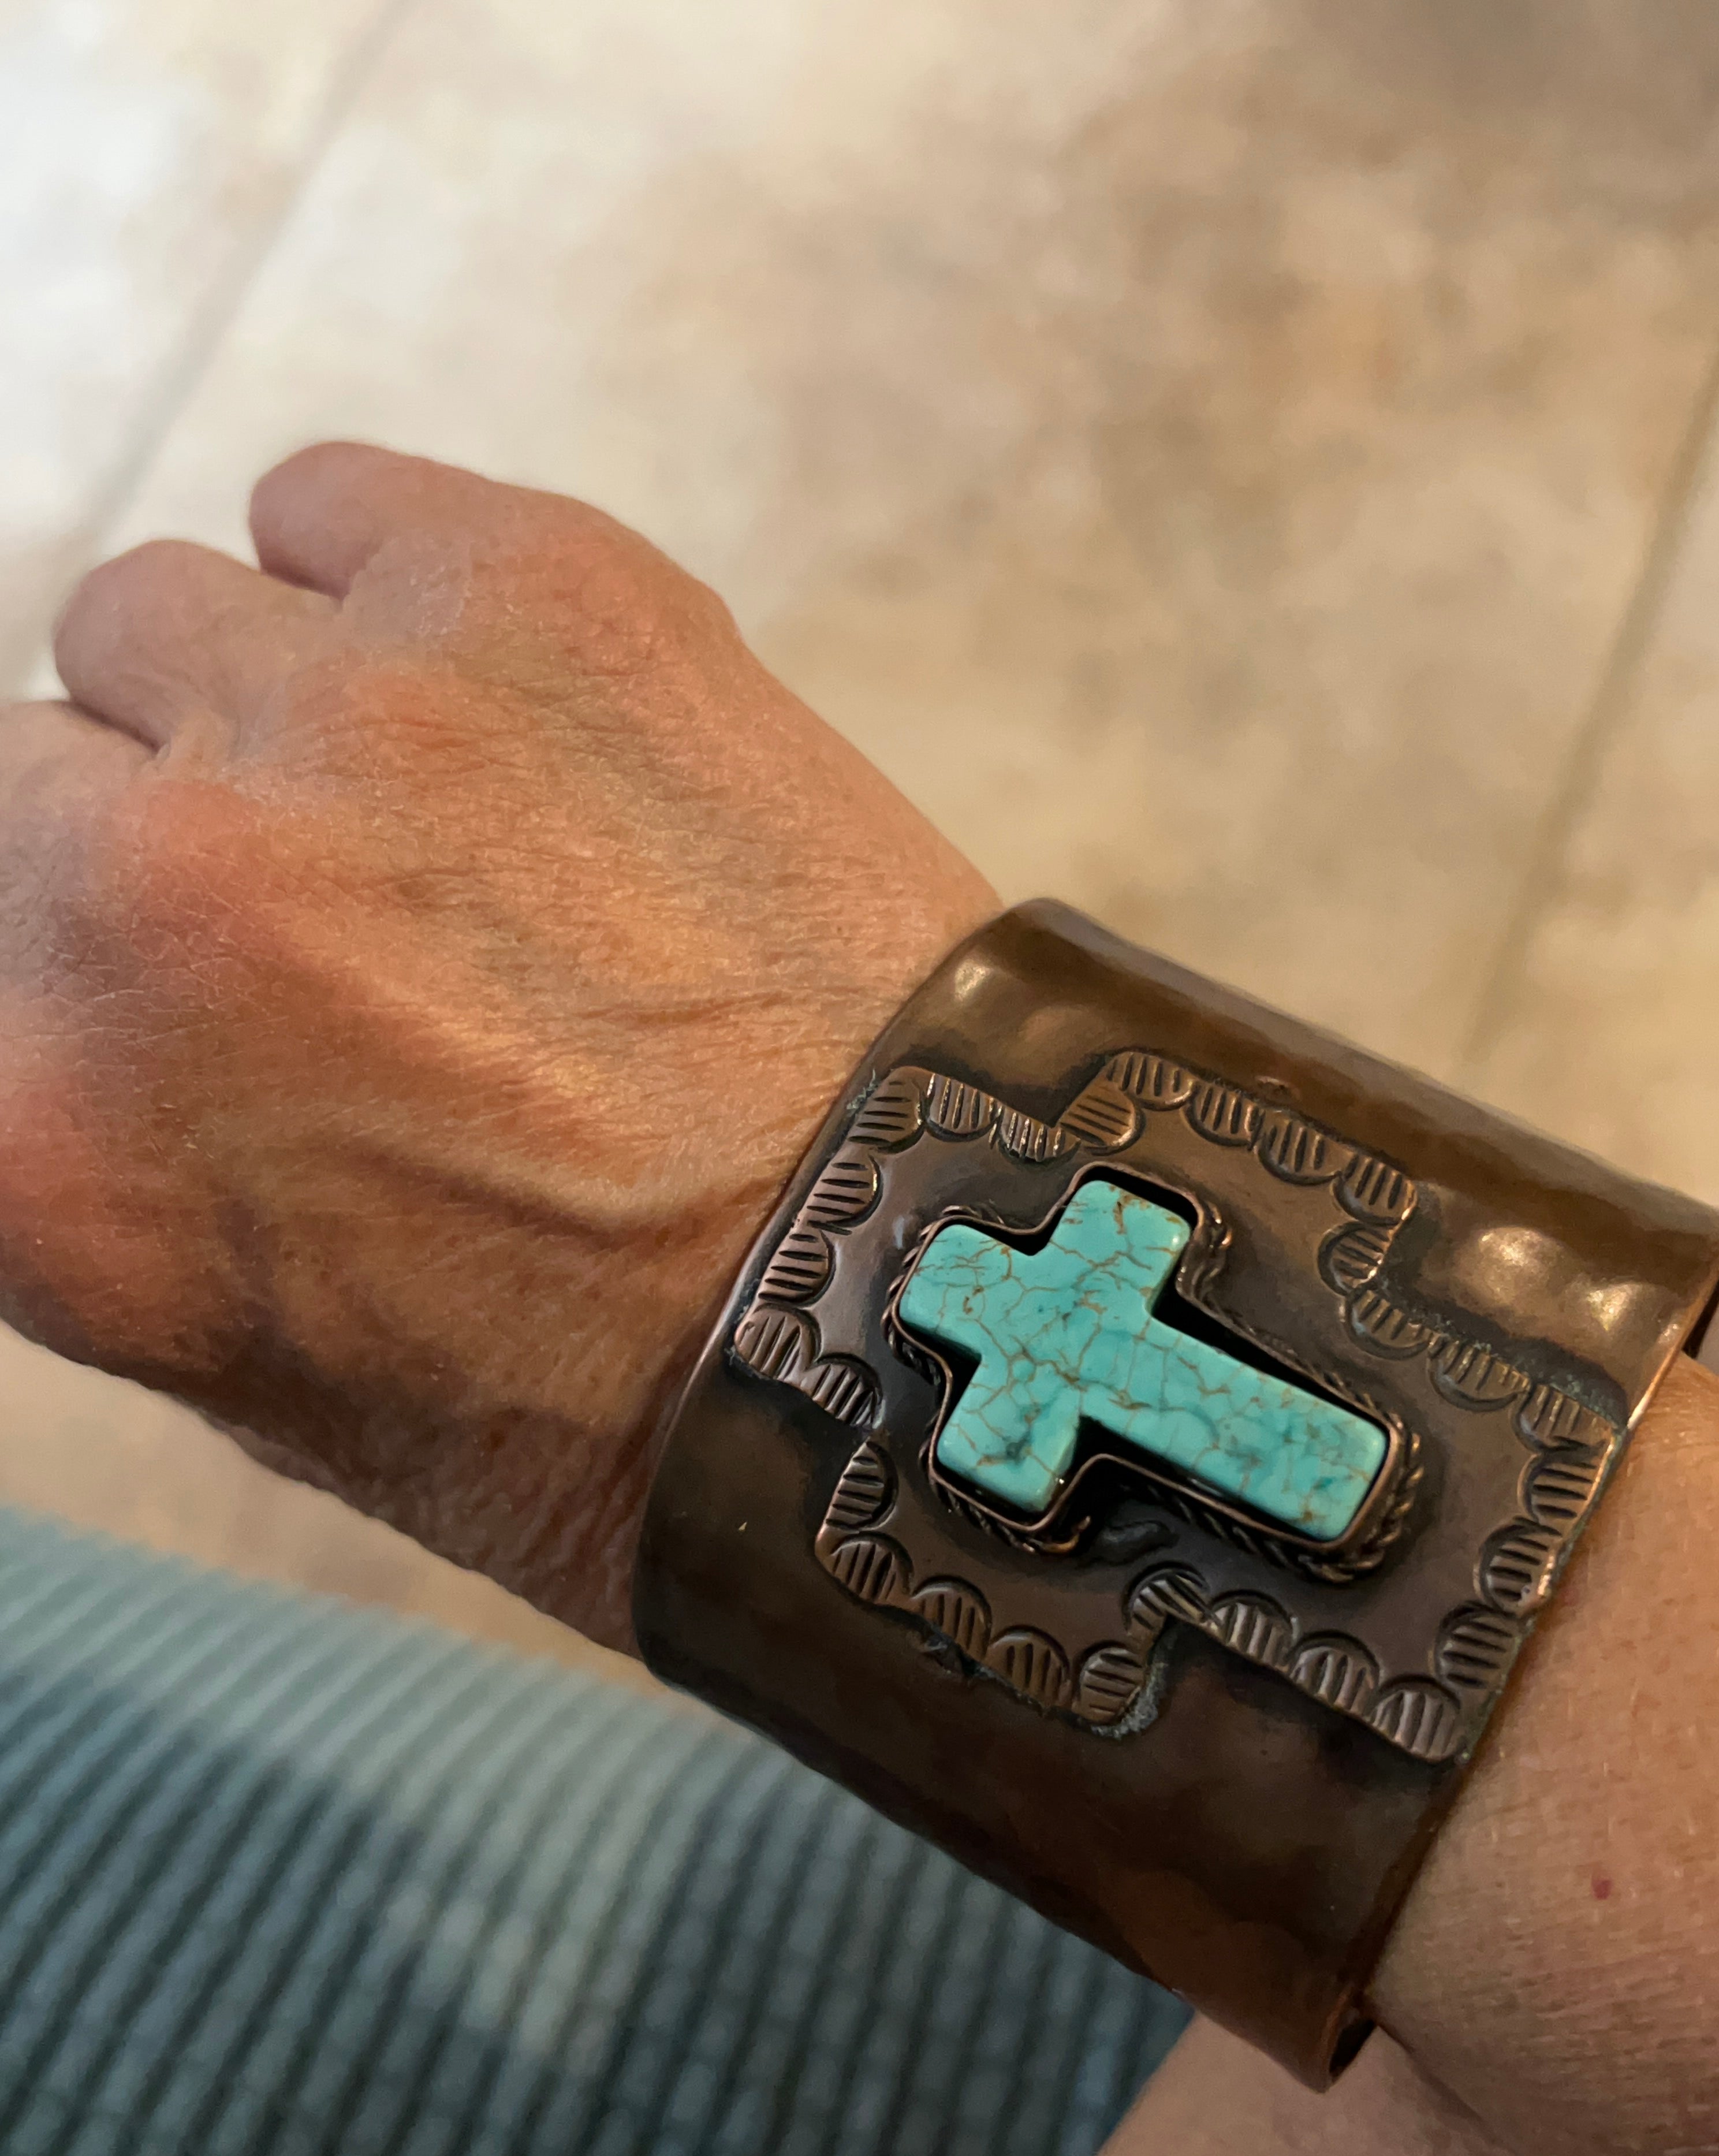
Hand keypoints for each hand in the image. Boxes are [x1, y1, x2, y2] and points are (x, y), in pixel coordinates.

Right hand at [0, 444, 995, 1647]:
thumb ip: (108, 1153)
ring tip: (415, 820)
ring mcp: (336, 721)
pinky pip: (324, 503)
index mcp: (39, 1143)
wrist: (937, 1305)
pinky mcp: (524, 585)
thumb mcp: (261, 1372)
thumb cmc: (621, 1398)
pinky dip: (373, 587)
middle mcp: (146, 902)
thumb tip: (59, 1017)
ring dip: (250, 716)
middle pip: (19, 775)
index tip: (137, 989)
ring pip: (154, 619)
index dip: (54, 975)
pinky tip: (482, 704)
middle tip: (310, 941)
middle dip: (138, 854)